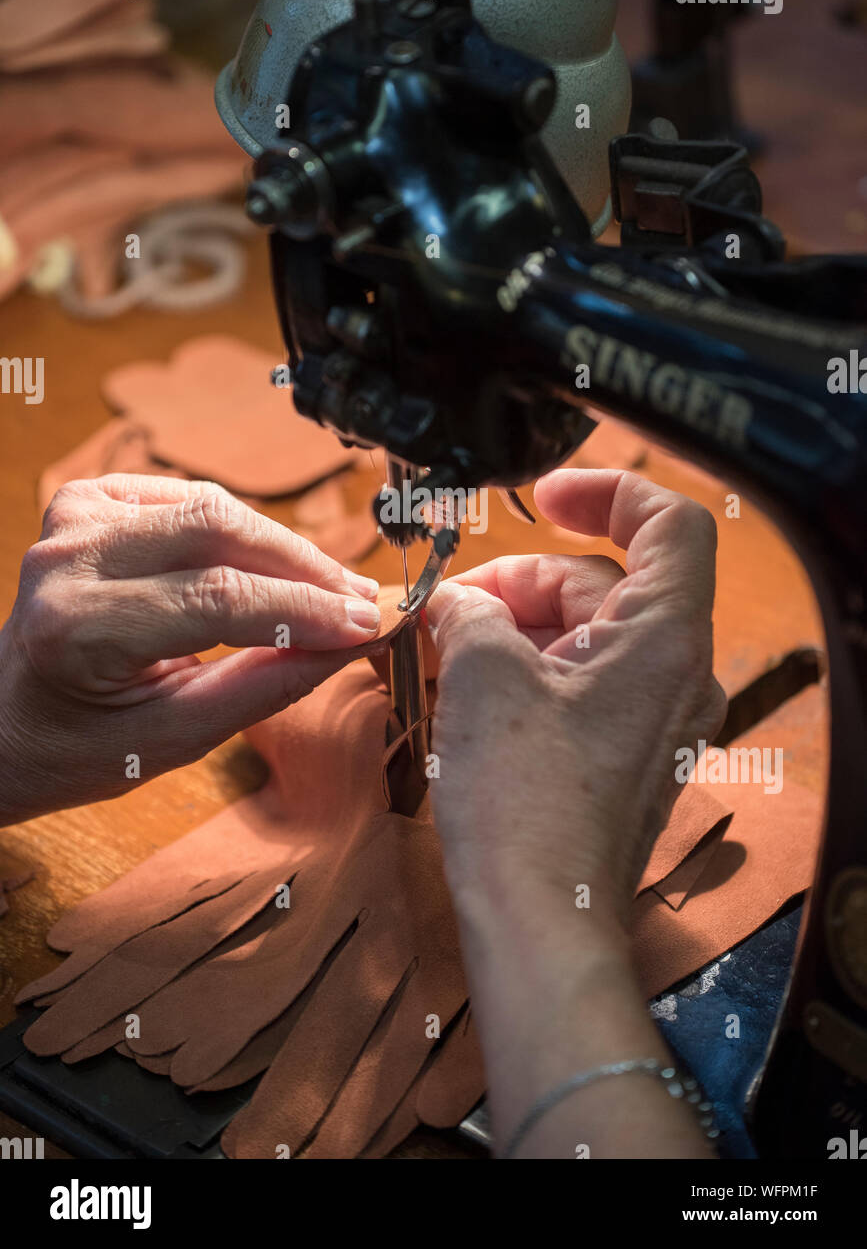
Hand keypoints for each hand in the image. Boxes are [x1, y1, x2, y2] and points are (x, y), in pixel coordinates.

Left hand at [0, 474, 381, 822]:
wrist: (9, 721)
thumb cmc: (81, 744)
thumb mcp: (176, 738)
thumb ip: (266, 686)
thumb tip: (348, 643)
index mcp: (79, 627)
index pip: (218, 599)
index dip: (304, 609)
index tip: (366, 624)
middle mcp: (68, 559)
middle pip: (219, 530)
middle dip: (304, 567)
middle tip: (360, 602)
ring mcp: (73, 519)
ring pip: (212, 507)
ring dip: (281, 549)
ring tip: (330, 591)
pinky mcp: (87, 500)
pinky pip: (189, 499)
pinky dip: (240, 532)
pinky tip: (268, 569)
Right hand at [427, 467, 726, 932]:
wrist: (540, 919)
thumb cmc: (524, 805)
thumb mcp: (481, 676)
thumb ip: (470, 611)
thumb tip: (456, 602)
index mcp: (665, 638)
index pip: (669, 524)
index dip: (606, 492)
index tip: (544, 496)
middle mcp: (678, 675)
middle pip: (607, 583)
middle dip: (523, 580)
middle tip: (451, 605)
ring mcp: (658, 720)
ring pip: (589, 636)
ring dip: (519, 627)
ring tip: (448, 648)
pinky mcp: (629, 756)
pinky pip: (585, 685)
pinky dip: (532, 671)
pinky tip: (471, 688)